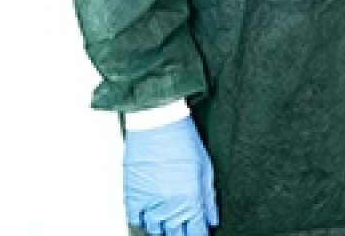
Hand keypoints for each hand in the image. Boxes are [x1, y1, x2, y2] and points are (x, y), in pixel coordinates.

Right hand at [123, 116, 218, 234]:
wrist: (157, 120)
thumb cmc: (182, 138)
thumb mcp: (204, 166)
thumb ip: (208, 197)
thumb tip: (212, 219)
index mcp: (191, 199)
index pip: (196, 232)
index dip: (198, 234)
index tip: (197, 232)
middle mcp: (170, 206)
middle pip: (175, 235)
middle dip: (180, 232)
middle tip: (181, 222)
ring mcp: (150, 202)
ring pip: (155, 229)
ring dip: (162, 223)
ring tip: (166, 211)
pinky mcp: (133, 195)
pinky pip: (136, 219)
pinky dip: (143, 217)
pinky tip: (150, 207)